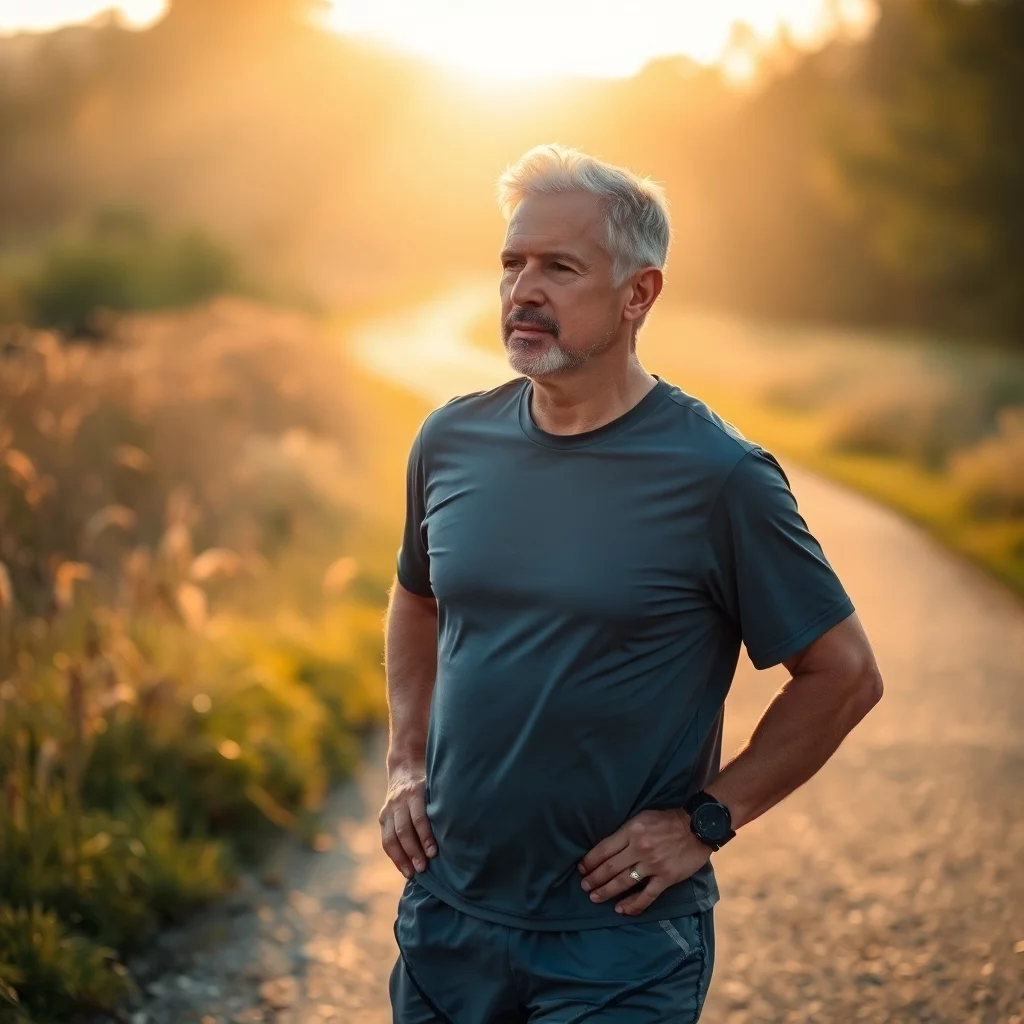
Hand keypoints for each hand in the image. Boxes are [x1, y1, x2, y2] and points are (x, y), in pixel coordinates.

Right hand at [379, 761, 436, 878]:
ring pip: (391, 837)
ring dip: (402, 858)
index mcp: (415, 791)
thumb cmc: (430, 783)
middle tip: (423, 868)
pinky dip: (395, 856)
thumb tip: (462, 830)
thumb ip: (442, 804)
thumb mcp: (437, 786)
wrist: (406, 768)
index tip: (434, 853)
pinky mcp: (383, 817)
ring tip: (412, 874)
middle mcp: (399, 800)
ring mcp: (389, 809)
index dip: (426, 837)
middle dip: (413, 851)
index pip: (419, 818)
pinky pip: (386, 840)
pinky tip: (403, 868)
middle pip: (404, 830)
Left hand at [578, 809, 711, 915]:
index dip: (590, 861)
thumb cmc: (667, 820)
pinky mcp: (666, 877)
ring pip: (624, 882)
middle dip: (594, 879)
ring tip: (595, 898)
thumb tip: (607, 847)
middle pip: (610, 868)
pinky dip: (633, 905)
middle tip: (584, 886)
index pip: (604, 849)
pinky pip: (646, 895)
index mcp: (631, 830)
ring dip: (607, 892)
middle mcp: (640, 848)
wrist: (698, 826)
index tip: (581, 868)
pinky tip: (621, 910)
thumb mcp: (642, 817)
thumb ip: (625, 832)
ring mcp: (653, 864)